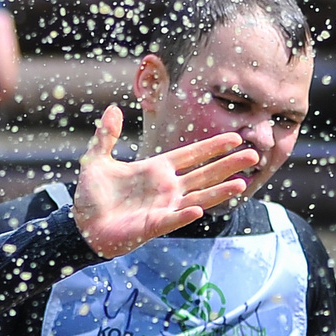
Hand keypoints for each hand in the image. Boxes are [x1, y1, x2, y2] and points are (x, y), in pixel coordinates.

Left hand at [67, 104, 254, 257]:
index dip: (211, 147)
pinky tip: (199, 208)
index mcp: (157, 170)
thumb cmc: (93, 196)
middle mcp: (166, 188)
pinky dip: (184, 215)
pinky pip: (172, 220)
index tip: (234, 138)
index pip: (190, 155)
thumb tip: (113, 109)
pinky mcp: (152, 226)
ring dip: (218, 191)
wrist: (81, 226)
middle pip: (203, 174)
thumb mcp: (96, 161)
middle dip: (228, 165)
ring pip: (197, 197)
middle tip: (253, 154)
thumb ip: (106, 136)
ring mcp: (163, 208)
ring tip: (242, 183)